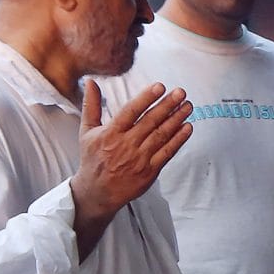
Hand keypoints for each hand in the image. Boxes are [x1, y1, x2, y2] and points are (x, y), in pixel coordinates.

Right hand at [69, 81, 192, 237]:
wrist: (98, 192)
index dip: (146, 98)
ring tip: (187, 106)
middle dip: (167, 105)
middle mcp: (126, 145)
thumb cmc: (93, 159)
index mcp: (111, 133)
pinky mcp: (150, 171)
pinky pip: (167, 153)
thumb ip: (91, 105)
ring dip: (176, 119)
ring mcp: (139, 159)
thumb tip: (90, 81)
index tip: (160, 87)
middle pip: (150, 121)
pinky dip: (178, 140)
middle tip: (181, 92)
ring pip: (161, 135)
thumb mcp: (86, 131)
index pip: (131, 112)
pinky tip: (187, 128)